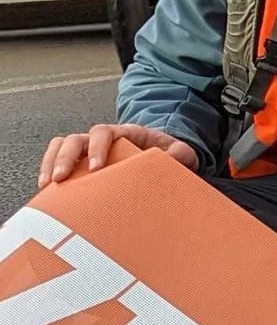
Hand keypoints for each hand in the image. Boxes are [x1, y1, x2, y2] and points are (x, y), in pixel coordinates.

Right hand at [39, 124, 196, 188]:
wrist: (163, 157)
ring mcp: (89, 150)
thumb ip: (181, 153)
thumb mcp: (181, 152)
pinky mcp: (81, 165)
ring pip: (61, 147)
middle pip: (75, 139)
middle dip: (65, 157)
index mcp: (126, 133)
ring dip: (50, 164)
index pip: (104, 132)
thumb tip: (174, 158)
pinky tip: (47, 192)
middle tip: (60, 178)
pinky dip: (48, 172)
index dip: (97, 147)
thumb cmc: (168, 155)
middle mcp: (103, 139)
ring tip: (47, 186)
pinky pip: (57, 161)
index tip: (96, 167)